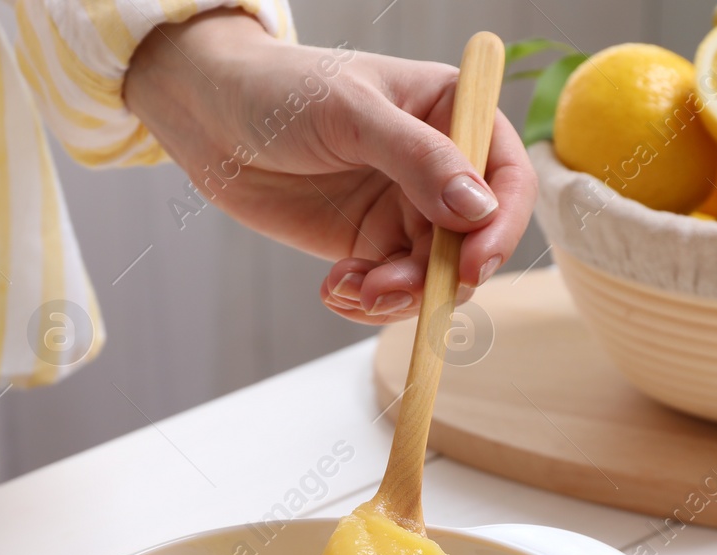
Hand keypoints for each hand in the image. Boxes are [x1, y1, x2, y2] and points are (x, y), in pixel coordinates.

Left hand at [124, 12, 534, 324]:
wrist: (209, 115)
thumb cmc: (281, 89)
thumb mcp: (351, 113)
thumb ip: (418, 159)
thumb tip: (479, 208)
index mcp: (452, 114)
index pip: (507, 176)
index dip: (499, 226)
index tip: (469, 265)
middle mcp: (439, 167)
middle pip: (473, 241)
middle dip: (436, 276)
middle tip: (386, 289)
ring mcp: (404, 209)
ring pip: (432, 276)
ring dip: (399, 297)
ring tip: (349, 289)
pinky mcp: (368, 244)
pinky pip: (390, 291)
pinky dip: (368, 303)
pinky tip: (334, 289)